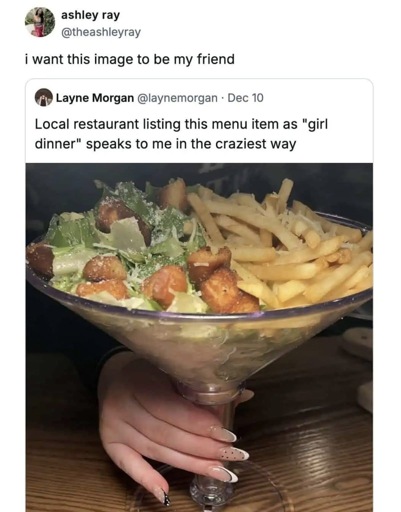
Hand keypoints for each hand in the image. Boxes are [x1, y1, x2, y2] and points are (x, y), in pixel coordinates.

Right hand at [98, 352, 252, 505]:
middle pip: (167, 434)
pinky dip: (147, 479)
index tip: (228, 436)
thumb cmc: (151, 372)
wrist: (115, 374)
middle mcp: (125, 405)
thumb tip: (246, 395)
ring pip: (156, 450)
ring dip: (189, 464)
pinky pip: (128, 465)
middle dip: (202, 449)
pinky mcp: (109, 442)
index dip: (201, 424)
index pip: (174, 409)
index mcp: (142, 382)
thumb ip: (204, 386)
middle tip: (231, 457)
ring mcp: (115, 425)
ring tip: (219, 472)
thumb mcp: (174, 371)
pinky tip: (166, 493)